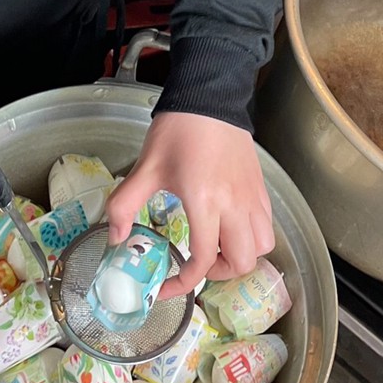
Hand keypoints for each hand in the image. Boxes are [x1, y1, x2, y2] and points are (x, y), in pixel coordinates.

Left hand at [106, 111, 274, 298]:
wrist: (209, 96)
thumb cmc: (178, 130)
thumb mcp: (145, 168)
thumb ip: (124, 205)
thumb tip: (116, 238)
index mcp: (205, 202)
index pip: (203, 260)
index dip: (184, 283)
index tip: (165, 286)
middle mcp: (235, 204)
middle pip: (242, 261)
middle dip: (217, 273)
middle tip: (195, 265)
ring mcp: (252, 195)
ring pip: (262, 245)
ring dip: (240, 255)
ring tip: (216, 247)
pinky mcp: (260, 186)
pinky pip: (266, 223)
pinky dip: (252, 236)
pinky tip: (229, 225)